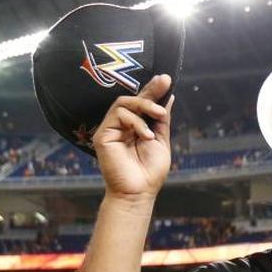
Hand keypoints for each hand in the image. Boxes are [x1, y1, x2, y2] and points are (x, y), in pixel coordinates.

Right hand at [92, 74, 173, 205]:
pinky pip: (118, 115)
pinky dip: (135, 121)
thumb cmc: (149, 171)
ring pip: (124, 103)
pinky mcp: (103, 134)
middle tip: (164, 83)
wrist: (139, 192)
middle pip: (132, 99)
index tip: (167, 79)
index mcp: (136, 126)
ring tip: (159, 115)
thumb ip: (161, 120)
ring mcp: (111, 129)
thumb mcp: (161, 140)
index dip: (153, 90)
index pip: (143, 104)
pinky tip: (146, 135)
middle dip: (150, 90)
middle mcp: (122, 125)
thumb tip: (168, 97)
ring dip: (144, 105)